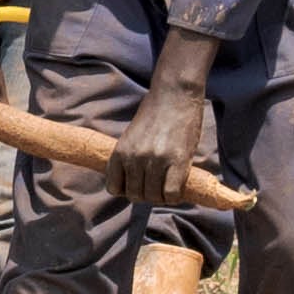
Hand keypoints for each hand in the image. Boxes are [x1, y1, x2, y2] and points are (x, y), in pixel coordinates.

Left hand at [112, 55, 220, 207]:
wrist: (174, 95)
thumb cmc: (154, 115)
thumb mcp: (131, 137)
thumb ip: (129, 157)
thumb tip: (131, 181)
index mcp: (119, 152)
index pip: (114, 188)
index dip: (126, 191)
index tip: (137, 187)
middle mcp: (134, 158)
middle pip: (135, 195)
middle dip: (145, 196)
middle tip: (156, 188)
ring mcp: (156, 160)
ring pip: (153, 196)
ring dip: (160, 197)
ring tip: (167, 188)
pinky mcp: (178, 161)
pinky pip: (171, 193)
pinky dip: (174, 197)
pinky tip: (177, 188)